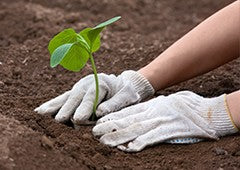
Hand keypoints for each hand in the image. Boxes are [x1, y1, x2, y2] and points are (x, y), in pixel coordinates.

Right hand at [34, 70, 153, 122]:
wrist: (122, 83)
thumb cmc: (125, 91)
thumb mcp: (127, 96)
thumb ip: (114, 103)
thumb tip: (100, 112)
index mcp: (101, 83)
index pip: (91, 97)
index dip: (84, 108)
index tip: (78, 119)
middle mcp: (87, 84)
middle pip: (75, 97)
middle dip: (67, 109)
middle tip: (60, 120)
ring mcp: (79, 87)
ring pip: (66, 97)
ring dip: (55, 106)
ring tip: (41, 113)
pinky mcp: (75, 92)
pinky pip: (63, 98)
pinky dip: (53, 104)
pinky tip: (41, 110)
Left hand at [93, 91, 237, 151]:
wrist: (206, 111)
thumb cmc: (186, 106)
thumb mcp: (165, 102)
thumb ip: (152, 107)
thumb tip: (140, 112)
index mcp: (152, 105)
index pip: (128, 111)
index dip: (113, 116)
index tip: (100, 121)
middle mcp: (153, 112)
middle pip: (128, 119)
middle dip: (111, 126)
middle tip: (95, 132)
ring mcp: (161, 121)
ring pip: (136, 128)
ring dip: (120, 136)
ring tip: (105, 141)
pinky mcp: (171, 131)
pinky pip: (153, 137)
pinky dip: (141, 142)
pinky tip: (129, 147)